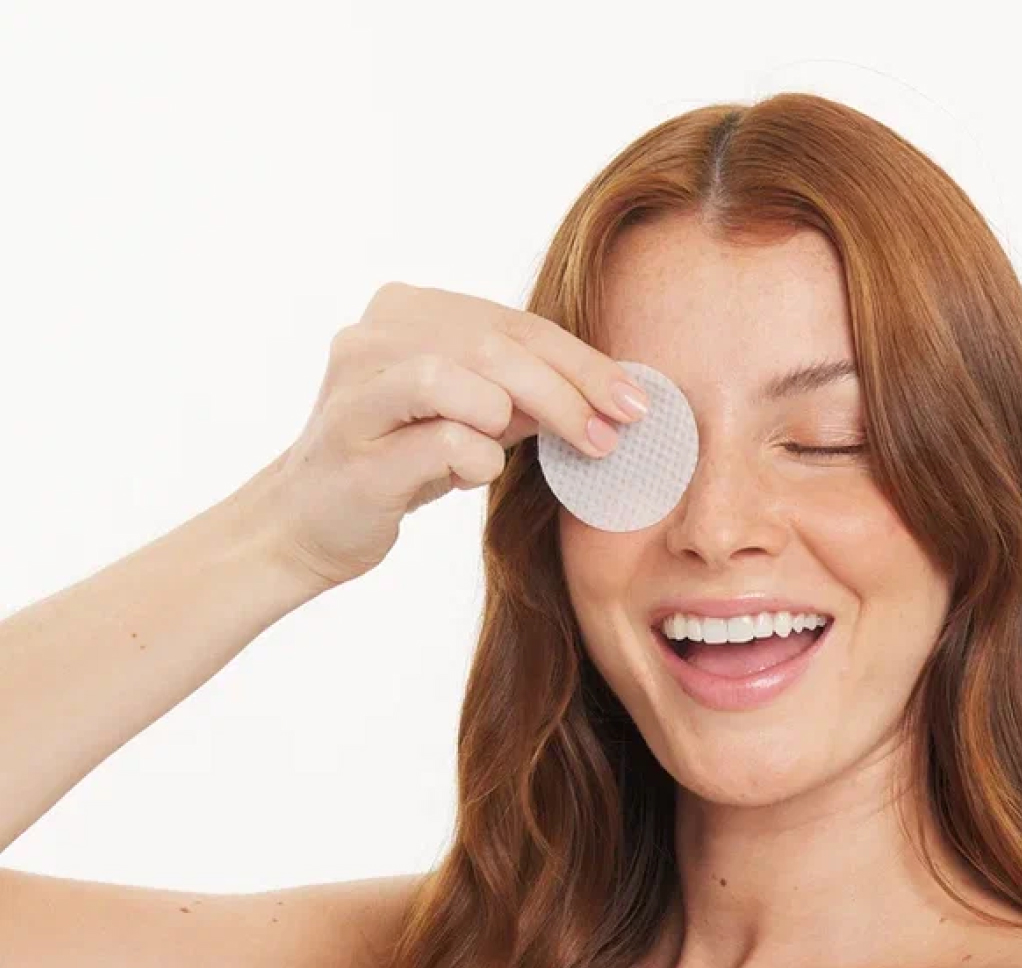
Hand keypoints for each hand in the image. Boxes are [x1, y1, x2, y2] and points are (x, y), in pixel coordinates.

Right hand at [265, 280, 653, 590]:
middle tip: (614, 433)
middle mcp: (372, 338)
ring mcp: (357, 391)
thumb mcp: (471, 418)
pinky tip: (476, 475)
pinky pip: (440, 440)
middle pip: (494, 344)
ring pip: (462, 376)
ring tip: (561, 448)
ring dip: (529, 413)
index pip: (512, 323)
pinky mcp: (356, 450)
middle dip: (570, 389)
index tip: (636, 402)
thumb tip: (610, 396)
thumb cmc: (399, 464)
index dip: (583, 362)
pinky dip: (476, 460)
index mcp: (403, 312)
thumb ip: (522, 396)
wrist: (309, 523)